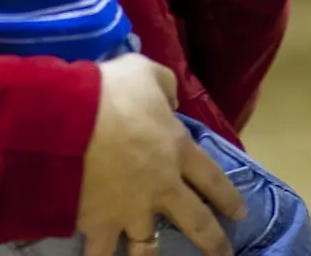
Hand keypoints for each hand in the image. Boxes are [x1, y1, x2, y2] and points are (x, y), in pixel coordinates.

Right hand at [77, 55, 243, 255]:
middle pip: (195, 221)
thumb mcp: (147, 72)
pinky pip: (99, 253)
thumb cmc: (112, 92)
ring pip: (148, 246)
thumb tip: (171, 100)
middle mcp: (161, 187)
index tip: (240, 213)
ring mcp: (130, 210)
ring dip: (151, 255)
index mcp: (177, 149)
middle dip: (212, 241)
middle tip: (223, 254)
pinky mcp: (98, 223)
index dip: (228, 197)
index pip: (212, 178)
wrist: (70, 120)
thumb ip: (165, 86)